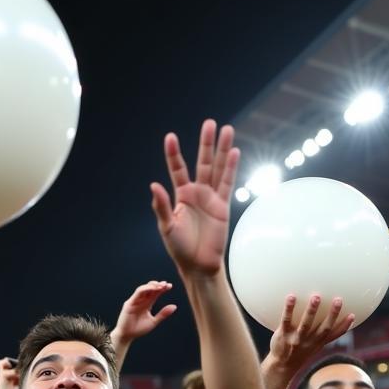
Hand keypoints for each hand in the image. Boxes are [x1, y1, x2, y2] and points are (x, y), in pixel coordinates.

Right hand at [112, 281, 176, 345]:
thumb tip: (175, 306)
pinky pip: (137, 293)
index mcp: (146, 304)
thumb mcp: (153, 321)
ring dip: (152, 286)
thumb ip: (163, 314)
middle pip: (150, 289)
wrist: (127, 336)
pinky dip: (145, 289)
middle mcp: (141, 301)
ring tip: (160, 286)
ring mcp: (135, 301)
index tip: (170, 286)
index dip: (162, 289)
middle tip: (166, 284)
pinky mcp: (129, 303)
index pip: (155, 293)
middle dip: (158, 285)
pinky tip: (152, 288)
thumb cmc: (138, 329)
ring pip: (143, 289)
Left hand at [150, 119, 238, 276]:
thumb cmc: (180, 249)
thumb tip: (153, 185)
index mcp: (181, 196)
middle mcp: (197, 193)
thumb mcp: (167, 227)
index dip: (174, 154)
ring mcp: (211, 198)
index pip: (177, 169)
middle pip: (202, 162)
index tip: (171, 137)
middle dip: (206, 143)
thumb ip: (161, 206)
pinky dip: (231, 168)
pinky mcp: (223, 206)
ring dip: (222, 150)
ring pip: (217, 169)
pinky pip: (227, 183)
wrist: (199, 265)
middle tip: (209, 123)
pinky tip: (234, 152)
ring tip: (226, 129)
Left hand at [267, 294, 354, 372]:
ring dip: (312, 310)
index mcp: (319, 342)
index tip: (352, 314)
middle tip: (339, 300)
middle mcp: (310, 341)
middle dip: (332, 314)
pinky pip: (286, 320)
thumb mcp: (316, 345)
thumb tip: (348, 318)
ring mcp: (296, 338)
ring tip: (316, 297)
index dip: (344, 326)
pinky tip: (291, 297)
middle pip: (324, 328)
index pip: (334, 334)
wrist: (281, 365)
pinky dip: (289, 309)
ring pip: (306, 324)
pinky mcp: (283, 334)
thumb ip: (329, 333)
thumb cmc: (301, 350)